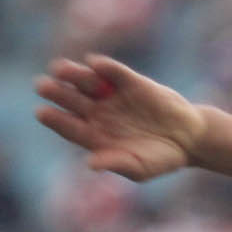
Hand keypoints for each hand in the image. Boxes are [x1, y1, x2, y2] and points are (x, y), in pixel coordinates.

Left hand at [33, 54, 205, 181]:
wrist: (189, 139)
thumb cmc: (161, 159)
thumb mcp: (140, 167)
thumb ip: (116, 163)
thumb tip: (91, 164)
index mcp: (95, 136)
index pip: (69, 126)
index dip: (55, 119)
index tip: (41, 112)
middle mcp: (99, 113)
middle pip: (71, 100)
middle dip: (57, 93)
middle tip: (42, 86)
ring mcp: (113, 95)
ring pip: (87, 82)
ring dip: (73, 74)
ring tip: (59, 69)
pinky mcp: (131, 82)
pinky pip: (115, 72)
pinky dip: (105, 67)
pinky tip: (94, 63)